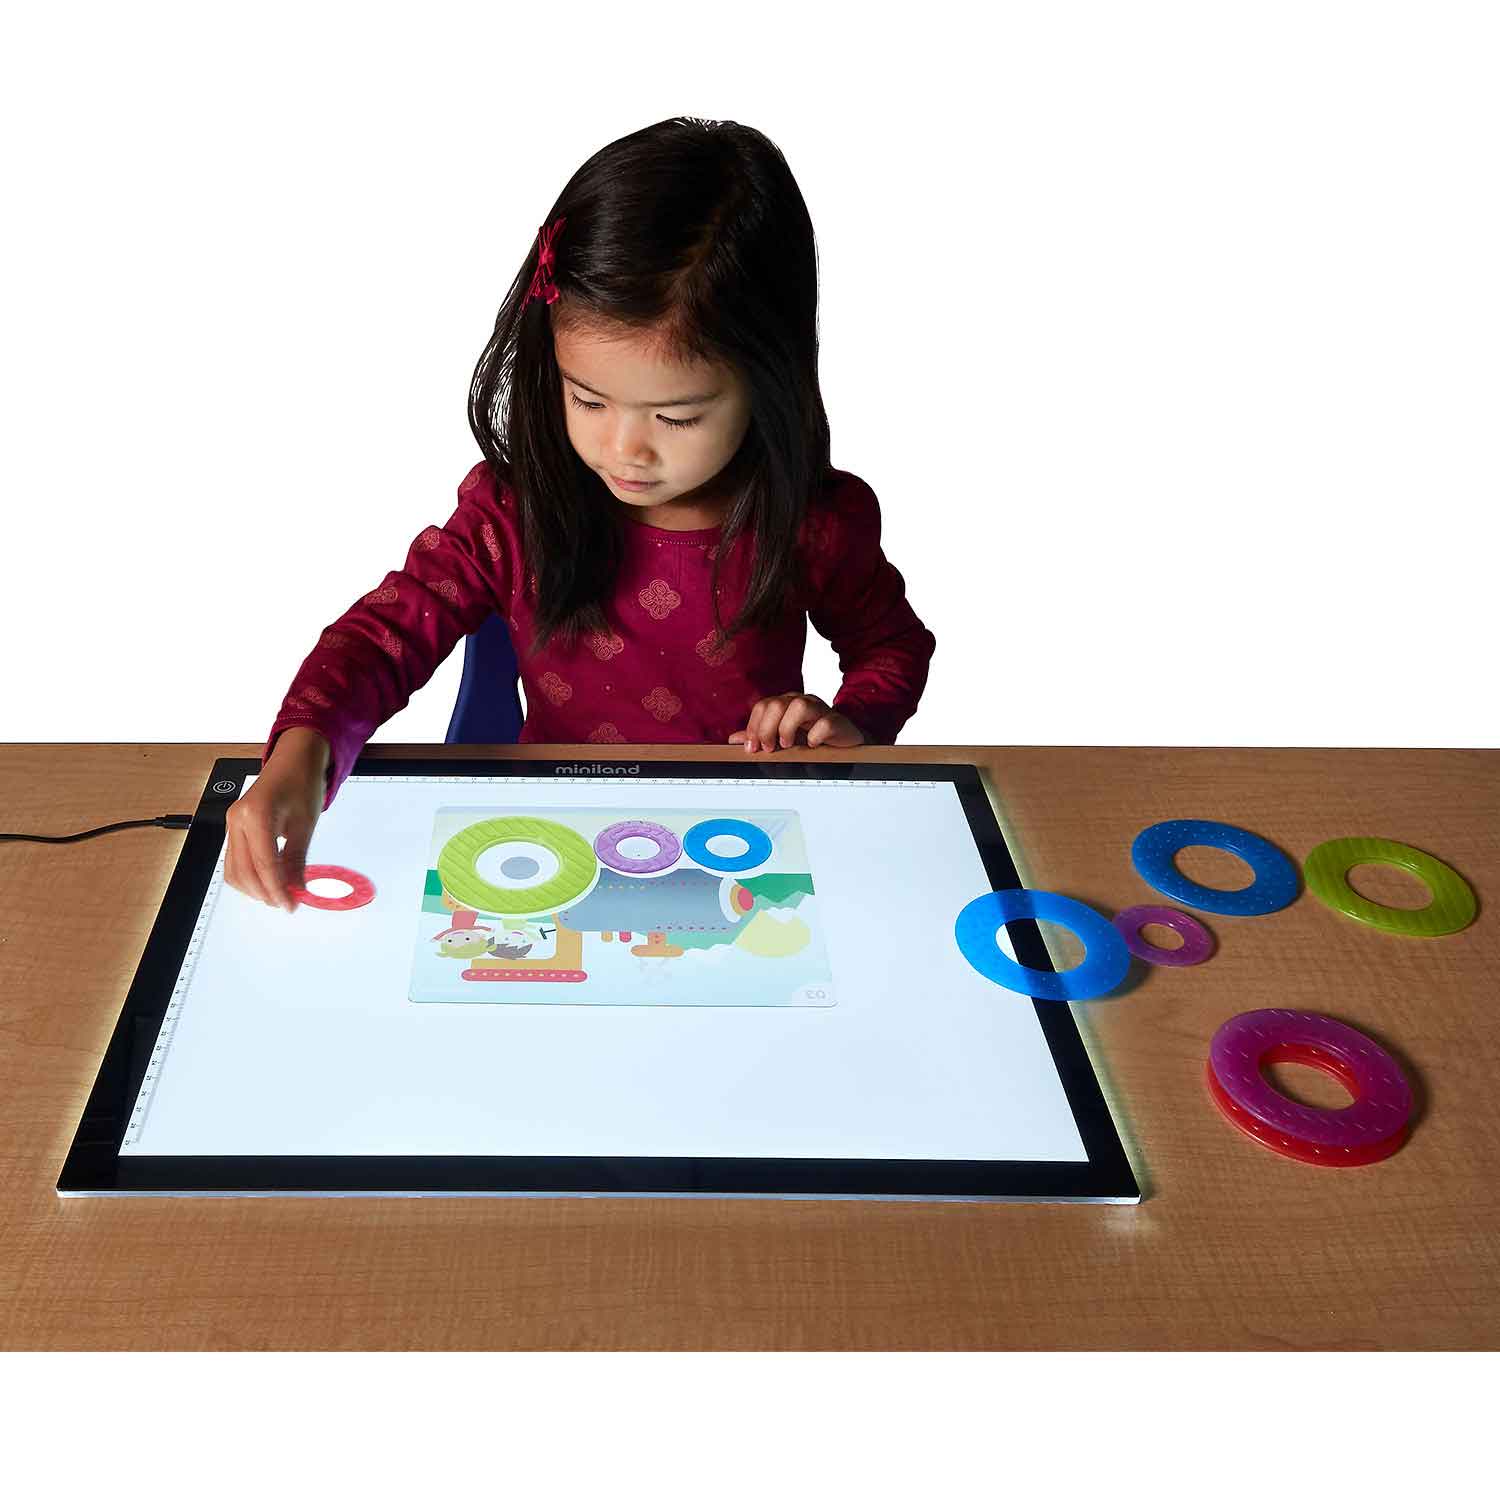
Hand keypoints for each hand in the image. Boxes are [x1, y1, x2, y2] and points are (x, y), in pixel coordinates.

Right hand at [224, 729, 328, 910]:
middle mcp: (237, 819)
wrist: (293, 760)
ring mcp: (231, 823)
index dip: (277, 890)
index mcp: (256, 814)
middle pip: (243, 872)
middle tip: (288, 903)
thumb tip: (296, 890)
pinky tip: (267, 883)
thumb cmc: (301, 782)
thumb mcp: (306, 823)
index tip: (291, 905)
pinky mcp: (233, 828)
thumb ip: (298, 859)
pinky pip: (233, 861)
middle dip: (265, 893)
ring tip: (279, 895)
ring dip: (254, 889)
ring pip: (233, 871)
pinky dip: (248, 877)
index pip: (263, 864)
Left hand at [729, 693, 866, 752]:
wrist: (844, 739)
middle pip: (776, 705)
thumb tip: (734, 739)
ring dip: (788, 728)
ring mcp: (819, 709)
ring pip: (799, 706)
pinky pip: (824, 722)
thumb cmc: (812, 734)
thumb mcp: (782, 736)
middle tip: (770, 748)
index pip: (763, 706)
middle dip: (767, 729)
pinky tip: (812, 745)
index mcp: (786, 703)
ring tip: (787, 744)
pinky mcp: (836, 720)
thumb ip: (760, 736)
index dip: (754, 727)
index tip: (752, 747)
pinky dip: (815, 735)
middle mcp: (800, 702)